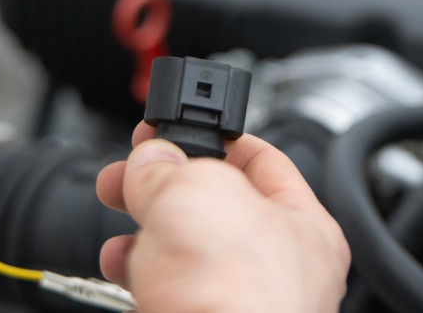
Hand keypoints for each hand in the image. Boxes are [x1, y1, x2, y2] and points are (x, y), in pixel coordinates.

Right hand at [96, 123, 349, 312]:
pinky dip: (138, 271)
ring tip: (120, 215)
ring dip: (145, 228)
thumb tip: (152, 161)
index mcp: (303, 226)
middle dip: (166, 184)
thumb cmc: (236, 297)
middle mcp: (279, 270)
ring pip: (186, 251)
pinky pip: (167, 289)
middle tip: (131, 170)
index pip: (262, 162)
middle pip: (215, 207)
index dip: (215, 137)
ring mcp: (238, 306)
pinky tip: (120, 262)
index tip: (175, 128)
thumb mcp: (195, 192)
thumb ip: (171, 167)